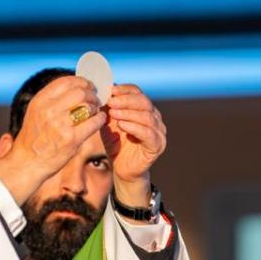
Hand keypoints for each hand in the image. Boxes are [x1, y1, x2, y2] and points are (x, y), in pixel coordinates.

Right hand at [0, 76, 105, 204]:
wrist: (27, 163)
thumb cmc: (33, 138)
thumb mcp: (35, 112)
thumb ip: (51, 99)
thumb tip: (74, 87)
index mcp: (40, 101)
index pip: (66, 82)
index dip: (81, 81)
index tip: (88, 85)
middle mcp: (49, 110)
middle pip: (80, 92)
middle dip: (91, 93)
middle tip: (95, 98)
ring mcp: (60, 125)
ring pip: (88, 106)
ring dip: (96, 106)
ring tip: (96, 110)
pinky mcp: (71, 140)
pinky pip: (93, 123)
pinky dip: (100, 119)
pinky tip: (100, 119)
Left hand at [101, 84, 165, 206]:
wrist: (123, 169)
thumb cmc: (116, 145)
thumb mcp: (109, 124)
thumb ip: (108, 109)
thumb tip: (101, 92)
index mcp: (145, 109)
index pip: (138, 92)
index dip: (125, 90)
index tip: (111, 90)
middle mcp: (155, 118)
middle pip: (143, 101)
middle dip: (125, 100)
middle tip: (111, 101)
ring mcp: (159, 131)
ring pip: (146, 116)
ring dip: (128, 113)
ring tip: (113, 113)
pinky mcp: (157, 145)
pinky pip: (147, 133)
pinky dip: (134, 127)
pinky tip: (122, 125)